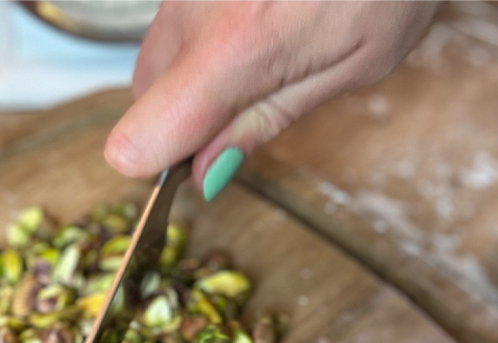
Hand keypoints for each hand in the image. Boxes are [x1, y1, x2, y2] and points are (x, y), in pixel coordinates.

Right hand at [106, 0, 441, 198]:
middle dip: (189, 116)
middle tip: (260, 107)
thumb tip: (207, 172)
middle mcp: (193, 8)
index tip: (201, 166)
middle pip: (145, 94)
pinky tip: (268, 13)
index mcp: (235, 51)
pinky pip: (180, 10)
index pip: (141, 137)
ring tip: (278, 48)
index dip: (164, 162)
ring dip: (199, 69)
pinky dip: (210, 27)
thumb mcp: (355, 66)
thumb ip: (268, 118)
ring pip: (160, 47)